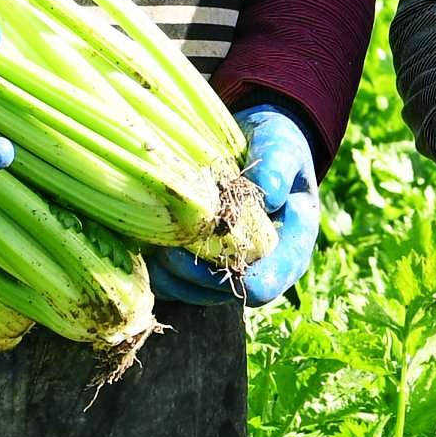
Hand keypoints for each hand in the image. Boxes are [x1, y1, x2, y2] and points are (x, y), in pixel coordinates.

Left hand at [150, 105, 326, 312]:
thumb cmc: (272, 145)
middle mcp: (259, 266)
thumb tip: (270, 193)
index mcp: (289, 245)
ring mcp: (226, 268)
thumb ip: (279, 165)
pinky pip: (175, 284)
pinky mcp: (196, 264)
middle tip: (173, 251)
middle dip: (199, 277)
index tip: (229, 264)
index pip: (274, 278)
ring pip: (198, 292)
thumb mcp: (282, 146)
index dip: (254, 281)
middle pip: (229, 292)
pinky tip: (146, 249)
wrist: (246, 144)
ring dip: (174, 276)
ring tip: (157, 248)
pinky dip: (159, 272)